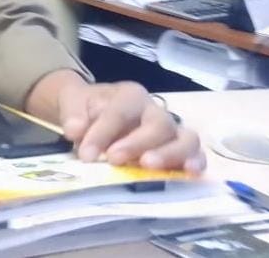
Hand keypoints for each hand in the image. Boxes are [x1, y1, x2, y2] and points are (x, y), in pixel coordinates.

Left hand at [56, 78, 205, 172]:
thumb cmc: (87, 109)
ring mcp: (171, 130)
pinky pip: (196, 153)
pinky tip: (189, 173)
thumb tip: (74, 130)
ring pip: (184, 138)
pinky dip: (195, 162)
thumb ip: (72, 114)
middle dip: (136, 143)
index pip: (120, 111)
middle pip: (158, 124)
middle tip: (114, 159)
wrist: (93, 112)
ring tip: (149, 166)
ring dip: (169, 154)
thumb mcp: (72, 104)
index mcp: (129, 95)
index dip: (104, 133)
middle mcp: (154, 110)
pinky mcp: (180, 149)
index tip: (86, 155)